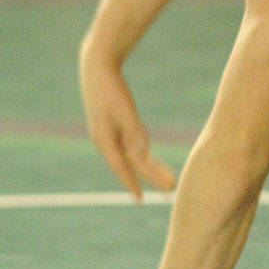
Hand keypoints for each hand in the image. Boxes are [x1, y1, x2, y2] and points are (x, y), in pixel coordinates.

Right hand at [80, 53, 175, 198]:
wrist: (98, 68)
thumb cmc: (111, 88)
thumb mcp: (125, 110)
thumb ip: (134, 132)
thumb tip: (143, 153)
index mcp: (105, 139)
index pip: (121, 167)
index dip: (131, 183)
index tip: (140, 200)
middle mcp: (106, 141)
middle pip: (132, 164)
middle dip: (151, 177)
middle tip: (169, 192)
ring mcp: (110, 134)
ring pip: (133, 156)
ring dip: (150, 167)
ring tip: (169, 179)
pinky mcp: (114, 126)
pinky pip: (131, 146)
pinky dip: (143, 156)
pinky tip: (152, 161)